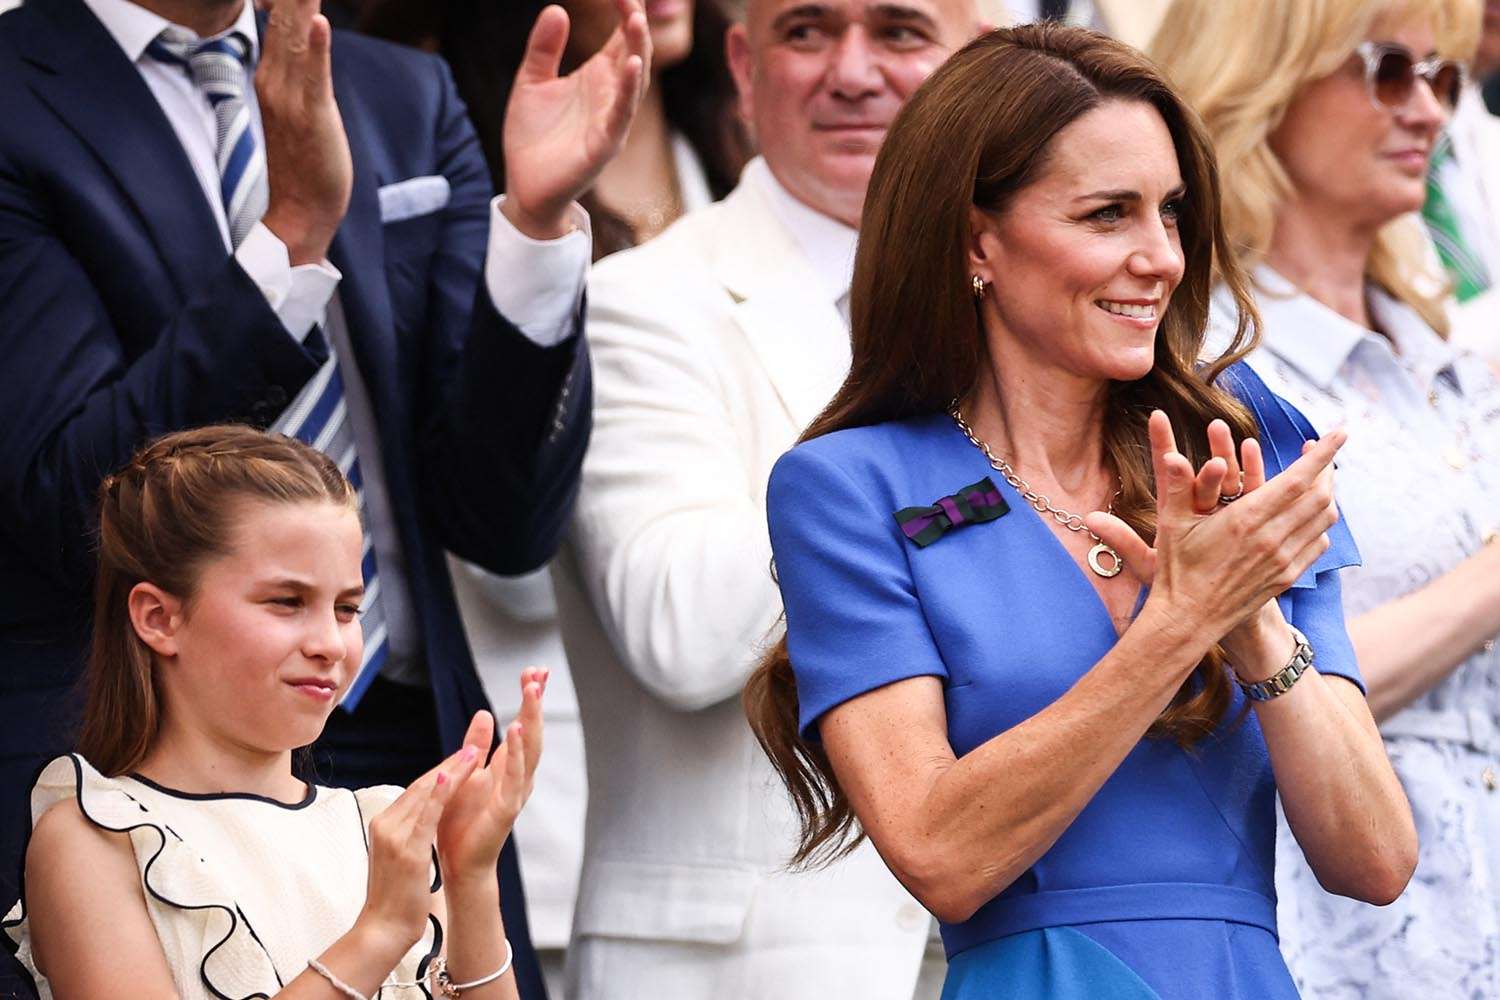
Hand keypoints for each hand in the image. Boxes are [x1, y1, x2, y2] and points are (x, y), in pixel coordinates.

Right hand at [256, 0, 352, 263]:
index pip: (274, 8)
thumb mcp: (296, 103)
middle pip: (278, 9)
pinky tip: (316, 20)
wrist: (299, 214)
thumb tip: (296, 30)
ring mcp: (289, 95)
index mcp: (270, 69)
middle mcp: (274, 75)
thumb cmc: (302, 160)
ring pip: (292, 33)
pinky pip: (313, 78)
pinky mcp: (310, 117)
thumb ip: (297, 65)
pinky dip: (315, 48)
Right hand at [357, 745, 480, 954]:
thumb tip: (426, 816)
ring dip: (451, 771)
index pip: (417, 790)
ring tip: (473, 753)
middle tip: (474, 746)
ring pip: (425, 795)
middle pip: (421, 786)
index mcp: (384, 824)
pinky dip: (438, 795)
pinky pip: (425, 816)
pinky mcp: (407, 851)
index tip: (463, 757)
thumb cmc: (396, 895)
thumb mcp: (401, 856)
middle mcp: (386, 824)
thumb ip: (409, 832)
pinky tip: (450, 777)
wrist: (383, 929)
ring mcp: (394, 837)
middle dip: (450, 765)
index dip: (442, 771)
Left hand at [435, 670, 547, 882]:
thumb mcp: (466, 773)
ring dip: (531, 719)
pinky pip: (515, 778)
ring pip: (530, 750)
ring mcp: (516, 792)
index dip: (531, 698)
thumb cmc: (462, 821)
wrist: (461, 863)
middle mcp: (519, 776)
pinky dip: (517, 754)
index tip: (536, 669)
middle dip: (535, 701)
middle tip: (539, 672)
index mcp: (509, 766)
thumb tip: (486, 713)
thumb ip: (477, 746)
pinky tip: (514, 730)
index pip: (525, 724)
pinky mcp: (507, 809)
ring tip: (532, 691)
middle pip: (532, 731)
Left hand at [501, 0, 650, 239]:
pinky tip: (632, 66)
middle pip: (632, 52)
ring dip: (638, 50)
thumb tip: (556, 9)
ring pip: (635, 80)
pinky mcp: (605, 144)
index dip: (624, 11)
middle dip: (634, 23)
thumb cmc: (532, 137)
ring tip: (636, 20)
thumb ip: (543, 48)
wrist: (525, 186)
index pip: (620, 37)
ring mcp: (612, 119)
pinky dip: (629, 91)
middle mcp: (611, 96)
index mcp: (597, 77)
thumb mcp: (531, 82)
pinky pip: (622, 114)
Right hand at [1085, 410, 1344, 643]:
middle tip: (1321, 452)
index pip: (1299, 479)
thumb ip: (1176, 485)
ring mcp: (1283, 560)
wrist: (1189, 619)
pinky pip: (1317, 543)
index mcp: (1246, 520)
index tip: (1340, 432)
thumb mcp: (1171, 523)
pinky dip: (1320, 523)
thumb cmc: (1176, 569)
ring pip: (1324, 519)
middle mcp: (1272, 539)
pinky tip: (1307, 516)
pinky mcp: (1287, 576)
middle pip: (1320, 496)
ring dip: (1326, 494)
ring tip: (1318, 480)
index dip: (1323, 454)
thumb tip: (1171, 456)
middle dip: (1326, 468)